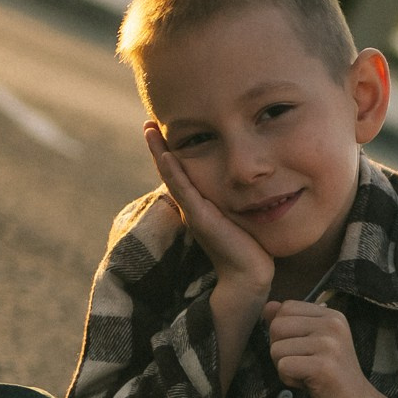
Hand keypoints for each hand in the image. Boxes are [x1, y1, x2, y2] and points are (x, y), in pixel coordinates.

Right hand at [144, 123, 271, 294]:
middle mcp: (191, 207)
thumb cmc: (247, 246)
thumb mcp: (237, 214)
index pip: (179, 172)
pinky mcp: (201, 219)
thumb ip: (233, 198)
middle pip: (170, 171)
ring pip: (172, 177)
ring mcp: (193, 213)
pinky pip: (185, 192)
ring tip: (150, 130)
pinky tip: (166, 155)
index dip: (168, 151)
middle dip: (158, 146)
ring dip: (159, 153)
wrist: (249, 275)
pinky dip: (174, 173)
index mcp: (197, 204)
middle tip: (148, 122)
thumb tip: (244, 179)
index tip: (160, 128)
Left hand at [266, 300, 384, 397]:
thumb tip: (267, 307)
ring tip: (308, 375)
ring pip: (276, 348)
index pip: (286, 308)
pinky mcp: (323, 367)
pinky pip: (283, 366)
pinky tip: (309, 385)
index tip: (304, 351)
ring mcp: (329, 345)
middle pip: (277, 326)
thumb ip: (291, 323)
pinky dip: (289, 380)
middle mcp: (332, 325)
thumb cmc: (333, 378)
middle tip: (304, 365)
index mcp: (332, 315)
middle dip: (280, 350)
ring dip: (285, 368)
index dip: (284, 332)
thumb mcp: (314, 343)